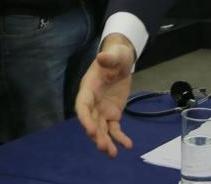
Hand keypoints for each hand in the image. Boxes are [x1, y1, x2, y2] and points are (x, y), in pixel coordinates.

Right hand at [76, 34, 135, 157]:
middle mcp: (93, 101)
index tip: (91, 130)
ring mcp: (102, 109)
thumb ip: (109, 58)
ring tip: (112, 154)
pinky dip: (119, 138)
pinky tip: (127, 145)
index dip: (85, 118)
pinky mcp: (112, 113)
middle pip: (91, 121)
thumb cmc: (117, 56)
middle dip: (95, 134)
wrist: (122, 60)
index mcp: (89, 88)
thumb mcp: (116, 55)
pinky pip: (114, 128)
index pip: (82, 105)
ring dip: (105, 141)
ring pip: (101, 128)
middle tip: (103, 146)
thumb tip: (102, 57)